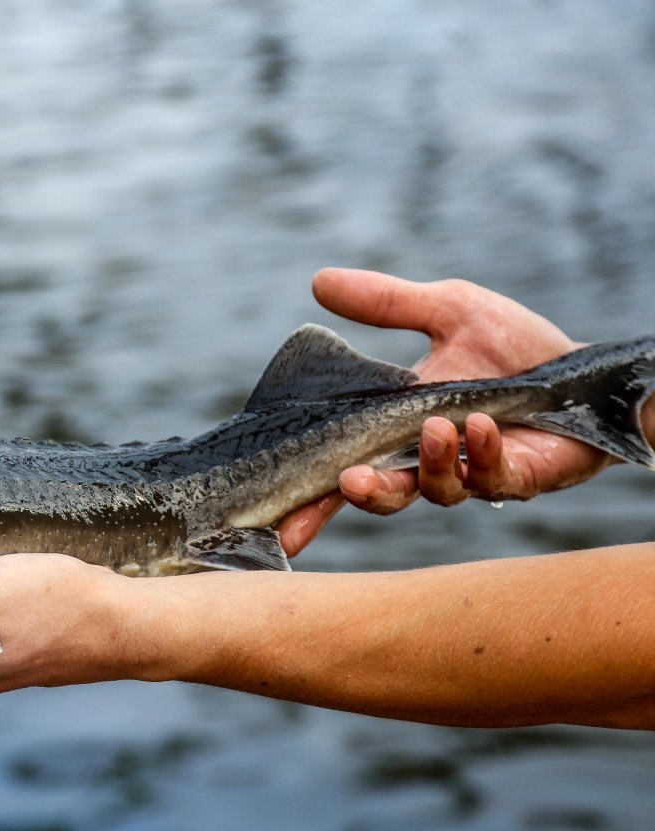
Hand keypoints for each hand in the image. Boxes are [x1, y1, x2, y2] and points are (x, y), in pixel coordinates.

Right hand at [277, 268, 612, 556]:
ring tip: (437, 427)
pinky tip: (481, 425)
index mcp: (401, 430)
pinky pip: (490, 480)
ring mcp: (472, 475)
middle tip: (348, 482)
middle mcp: (429, 461)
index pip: (348, 466)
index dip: (312, 496)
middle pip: (382, 496)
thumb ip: (385, 301)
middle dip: (362, 495)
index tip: (278, 512)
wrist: (590, 369)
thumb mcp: (448, 309)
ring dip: (430, 463)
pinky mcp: (517, 480)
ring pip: (433, 491)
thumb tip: (318, 279)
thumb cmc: (517, 345)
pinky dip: (481, 454)